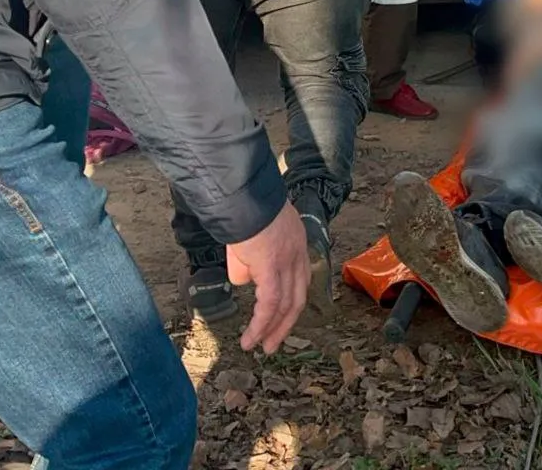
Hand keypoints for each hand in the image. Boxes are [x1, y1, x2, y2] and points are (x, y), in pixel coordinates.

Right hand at [226, 203, 309, 353]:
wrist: (242, 196)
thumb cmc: (242, 210)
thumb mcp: (251, 236)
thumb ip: (250, 260)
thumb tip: (246, 279)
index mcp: (296, 243)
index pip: (299, 278)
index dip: (291, 300)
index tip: (281, 317)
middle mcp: (298, 253)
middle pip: (298, 295)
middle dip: (286, 322)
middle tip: (274, 343)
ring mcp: (288, 261)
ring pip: (285, 304)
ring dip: (272, 329)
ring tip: (260, 347)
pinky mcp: (272, 267)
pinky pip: (270, 303)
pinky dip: (262, 324)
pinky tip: (252, 338)